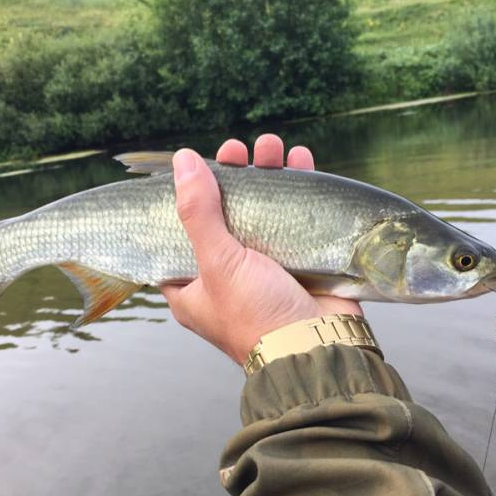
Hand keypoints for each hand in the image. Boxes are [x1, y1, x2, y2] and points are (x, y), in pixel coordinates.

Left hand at [160, 134, 361, 365]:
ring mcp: (264, 269)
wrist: (317, 348)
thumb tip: (184, 162)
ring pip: (260, 212)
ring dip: (267, 176)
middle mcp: (226, 277)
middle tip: (238, 150)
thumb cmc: (257, 317)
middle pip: (224, 216)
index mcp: (193, 286)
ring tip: (272, 147)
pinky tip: (299, 161)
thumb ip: (198, 213)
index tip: (195, 168)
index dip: (185, 199)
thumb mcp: (218, 263)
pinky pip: (294, 218)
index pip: (178, 234)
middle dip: (232, 178)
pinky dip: (297, 189)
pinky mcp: (298, 263)